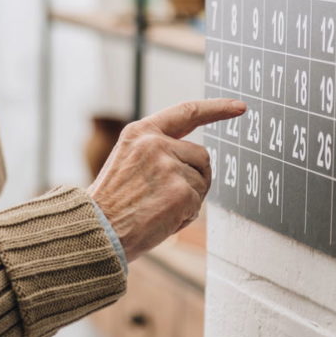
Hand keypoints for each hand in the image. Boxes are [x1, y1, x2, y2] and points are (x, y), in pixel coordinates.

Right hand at [90, 99, 245, 261]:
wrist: (96, 229)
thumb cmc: (110, 203)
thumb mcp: (127, 162)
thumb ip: (157, 153)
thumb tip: (195, 162)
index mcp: (140, 133)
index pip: (186, 113)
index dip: (216, 108)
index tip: (239, 106)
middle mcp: (155, 144)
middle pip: (201, 156)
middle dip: (194, 177)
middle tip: (165, 197)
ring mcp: (170, 166)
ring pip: (202, 181)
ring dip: (188, 198)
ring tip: (156, 208)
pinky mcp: (182, 191)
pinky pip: (198, 204)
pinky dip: (184, 216)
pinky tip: (160, 219)